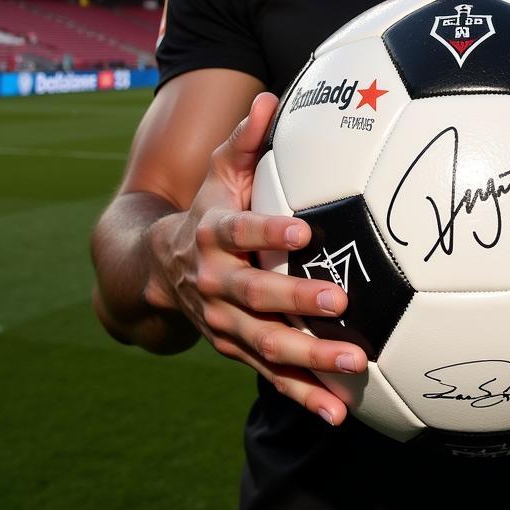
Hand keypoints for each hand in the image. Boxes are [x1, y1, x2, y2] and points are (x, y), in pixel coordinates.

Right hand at [144, 91, 367, 426]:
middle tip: (339, 299)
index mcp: (212, 234)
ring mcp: (224, 324)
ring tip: (352, 364)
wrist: (157, 270)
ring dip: (307, 358)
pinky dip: (301, 395)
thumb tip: (269, 98)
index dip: (267, 233)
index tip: (304, 231)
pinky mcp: (236, 350)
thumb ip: (245, 141)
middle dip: (295, 300)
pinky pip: (270, 375)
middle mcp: (214, 284)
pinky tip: (338, 412)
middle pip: (254, 296)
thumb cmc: (206, 209)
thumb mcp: (219, 174)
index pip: (239, 232)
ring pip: (265, 344)